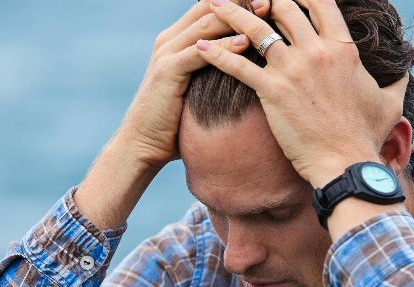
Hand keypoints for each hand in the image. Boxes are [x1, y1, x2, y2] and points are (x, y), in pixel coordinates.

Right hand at [75, 1, 268, 229]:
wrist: (142, 144)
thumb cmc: (175, 121)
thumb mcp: (198, 87)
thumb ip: (216, 70)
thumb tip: (248, 68)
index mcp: (179, 38)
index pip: (211, 6)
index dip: (240, 1)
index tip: (271, 1)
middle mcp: (170, 39)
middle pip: (210, 6)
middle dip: (242, 1)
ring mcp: (166, 53)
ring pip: (206, 23)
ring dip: (239, 17)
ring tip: (266, 10)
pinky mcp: (167, 71)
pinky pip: (199, 52)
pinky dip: (224, 46)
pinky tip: (247, 43)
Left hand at [196, 0, 407, 185]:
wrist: (346, 164)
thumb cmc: (366, 137)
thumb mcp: (389, 103)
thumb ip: (397, 80)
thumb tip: (407, 69)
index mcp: (343, 49)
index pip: (320, 3)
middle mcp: (317, 51)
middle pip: (284, 7)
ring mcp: (293, 69)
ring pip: (255, 29)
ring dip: (230, 13)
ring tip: (211, 4)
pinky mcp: (272, 91)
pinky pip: (237, 65)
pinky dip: (215, 54)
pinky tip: (197, 47)